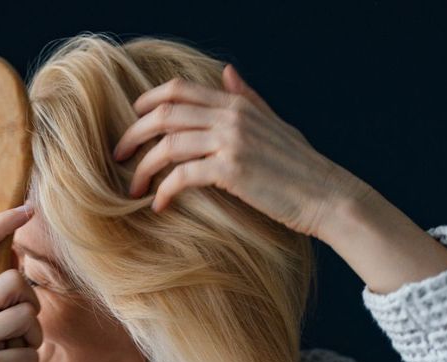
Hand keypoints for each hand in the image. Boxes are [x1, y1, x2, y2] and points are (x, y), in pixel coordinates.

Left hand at [112, 64, 370, 237]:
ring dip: (143, 167)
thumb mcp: (274, 123)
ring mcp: (231, 142)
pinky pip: (182, 176)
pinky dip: (164, 191)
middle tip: (118, 154)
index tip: (132, 121)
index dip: (147, 102)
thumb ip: (247, 98)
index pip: (178, 90)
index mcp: (236, 104)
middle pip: (164, 114)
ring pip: (168, 145)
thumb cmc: (300, 166)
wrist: (327, 196)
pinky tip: (158, 205)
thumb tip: (227, 72)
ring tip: (132, 186)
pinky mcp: (232, 171)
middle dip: (134, 133)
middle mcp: (231, 117)